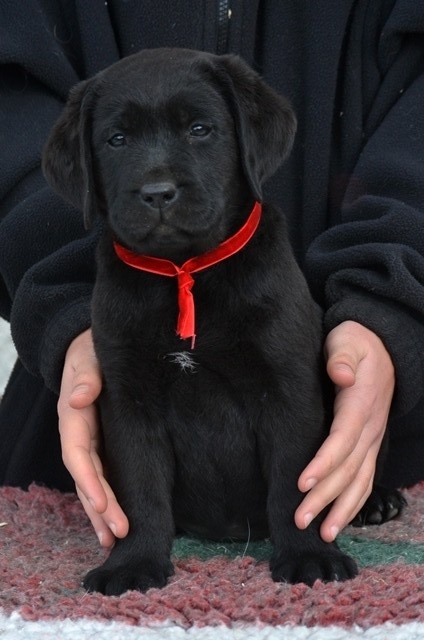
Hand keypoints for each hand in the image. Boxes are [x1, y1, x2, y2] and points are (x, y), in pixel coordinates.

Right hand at [57, 328, 128, 546]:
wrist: (91, 350)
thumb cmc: (90, 352)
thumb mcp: (88, 357)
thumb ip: (87, 375)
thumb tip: (79, 397)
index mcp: (73, 418)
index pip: (78, 455)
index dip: (89, 481)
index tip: (103, 505)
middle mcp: (79, 436)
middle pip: (86, 478)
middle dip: (100, 507)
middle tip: (118, 533)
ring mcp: (91, 443)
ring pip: (93, 483)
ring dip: (102, 512)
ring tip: (114, 539)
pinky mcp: (104, 445)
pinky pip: (104, 475)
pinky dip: (108, 498)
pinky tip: (116, 520)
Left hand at [295, 320, 394, 541]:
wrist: (383, 349)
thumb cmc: (355, 343)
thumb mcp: (347, 340)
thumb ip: (342, 356)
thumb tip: (340, 374)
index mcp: (361, 403)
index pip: (342, 439)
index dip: (324, 462)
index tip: (302, 482)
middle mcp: (370, 427)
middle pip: (348, 468)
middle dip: (325, 496)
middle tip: (300, 519)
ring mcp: (373, 439)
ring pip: (360, 481)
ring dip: (341, 509)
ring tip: (322, 533)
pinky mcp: (370, 445)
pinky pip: (365, 479)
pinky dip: (353, 503)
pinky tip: (338, 521)